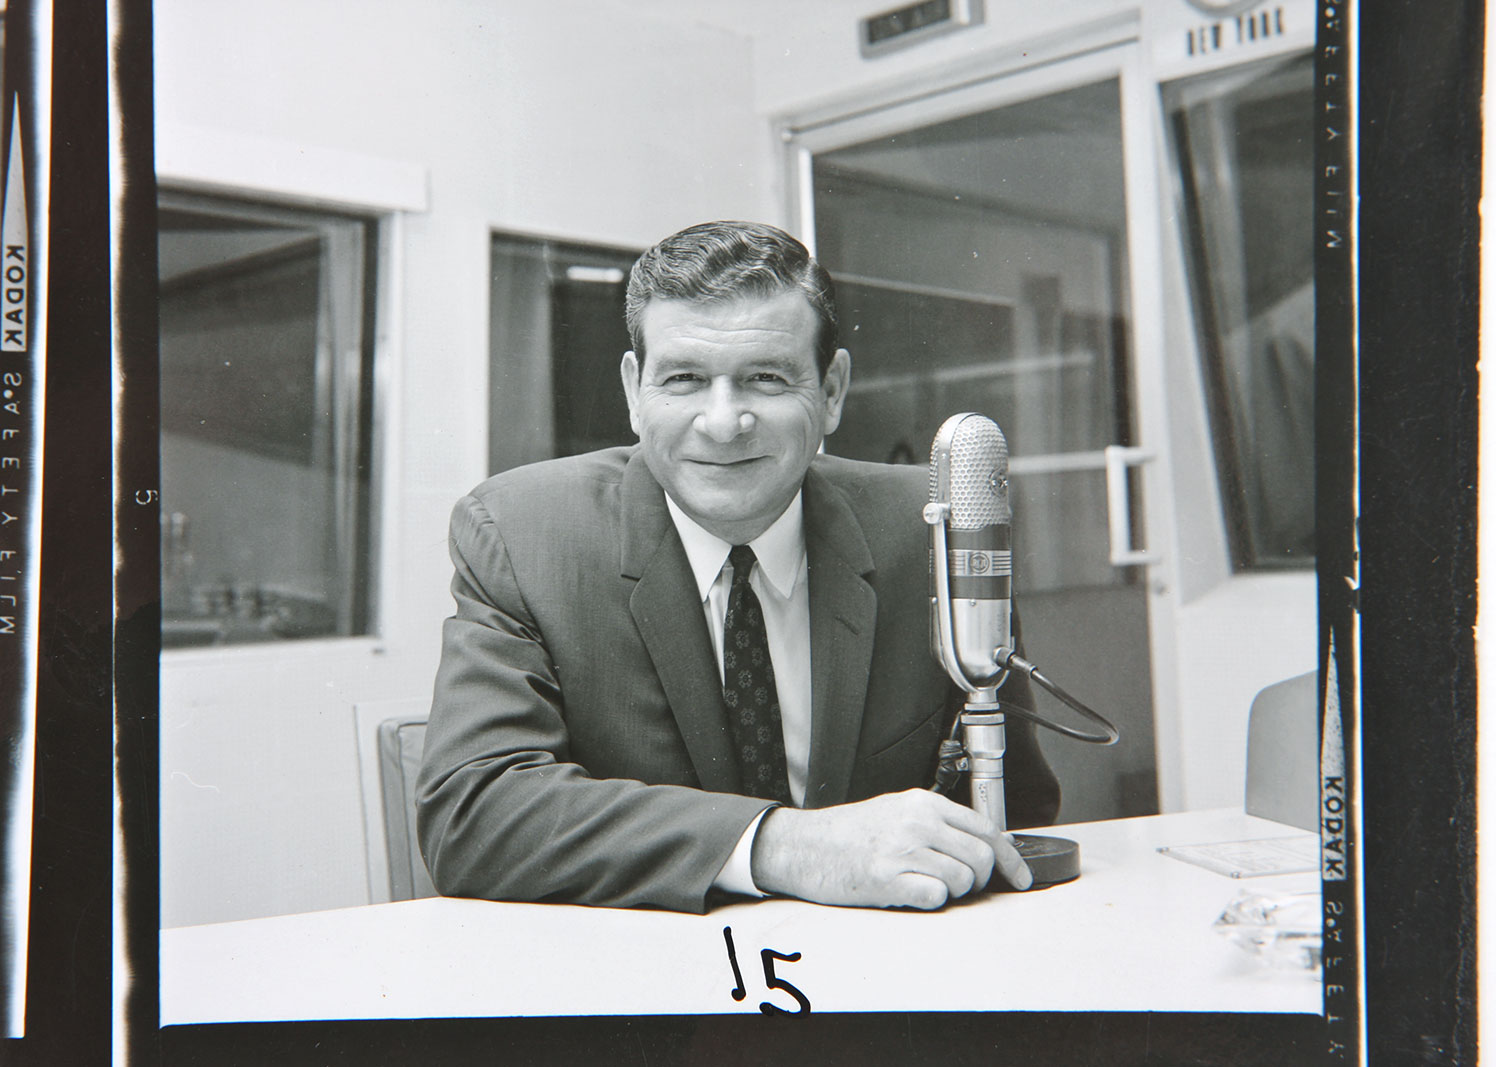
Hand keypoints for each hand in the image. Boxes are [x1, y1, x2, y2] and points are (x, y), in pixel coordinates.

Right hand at [748, 788, 1032, 908]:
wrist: (803, 846)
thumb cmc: (847, 834)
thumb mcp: (895, 810)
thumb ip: (935, 822)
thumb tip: (979, 845)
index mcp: (923, 803)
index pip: (986, 828)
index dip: (1010, 858)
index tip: (1020, 877)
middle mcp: (917, 822)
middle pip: (981, 856)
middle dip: (980, 879)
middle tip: (961, 886)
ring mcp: (903, 849)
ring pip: (963, 879)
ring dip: (953, 891)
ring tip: (925, 886)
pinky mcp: (888, 878)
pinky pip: (937, 895)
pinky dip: (932, 900)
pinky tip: (912, 893)